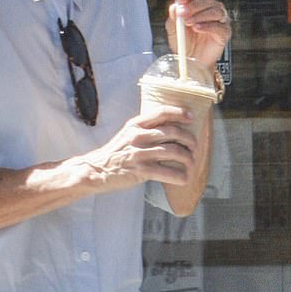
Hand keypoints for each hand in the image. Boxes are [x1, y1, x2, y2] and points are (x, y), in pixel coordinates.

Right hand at [81, 106, 197, 189]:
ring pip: (173, 151)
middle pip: (173, 132)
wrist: (95, 170)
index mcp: (135, 125)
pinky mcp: (141, 171)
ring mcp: (139, 153)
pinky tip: (184, 179)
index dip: (179, 113)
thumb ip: (144, 130)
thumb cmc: (114, 154)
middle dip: (189, 139)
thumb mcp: (127, 134)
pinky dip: (179, 176)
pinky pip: (167, 172)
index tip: (190, 117)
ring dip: (188, 158)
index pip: (162, 112)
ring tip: (191, 163)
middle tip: (194, 147)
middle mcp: (138, 136)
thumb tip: (169, 131)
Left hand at [165, 0, 230, 68]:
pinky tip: (197, 28)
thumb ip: (173, 18)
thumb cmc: (184, 43)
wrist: (191, 61)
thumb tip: (174, 6)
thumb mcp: (173, 30)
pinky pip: (219, 27)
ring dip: (200, 15)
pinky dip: (208, 26)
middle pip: (207, 0)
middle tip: (182, 12)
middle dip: (193, 5)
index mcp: (198, 6)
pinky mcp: (224, 33)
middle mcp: (210, 10)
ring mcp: (219, 21)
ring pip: (215, 11)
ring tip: (188, 22)